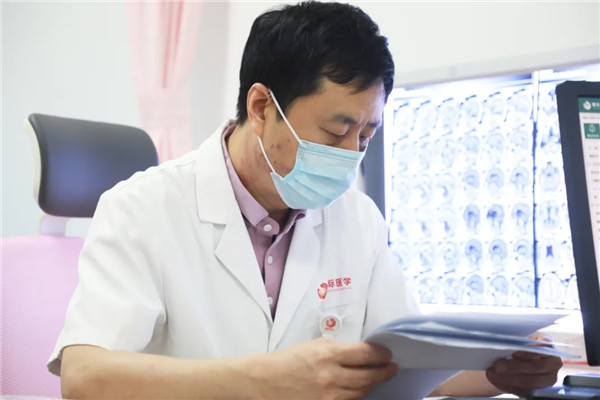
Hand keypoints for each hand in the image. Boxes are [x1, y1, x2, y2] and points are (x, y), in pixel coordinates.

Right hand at [263, 336, 397, 398]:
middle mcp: (332, 376)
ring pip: (361, 392)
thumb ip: (338, 348)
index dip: (382, 354)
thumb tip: (360, 352)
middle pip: (369, 376)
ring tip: (374, 378)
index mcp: (329, 354)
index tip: (388, 354)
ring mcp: (329, 396)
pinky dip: (355, 396)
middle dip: (384, 372)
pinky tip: (357, 390)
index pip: (367, 355)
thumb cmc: (290, 360)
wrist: (267, 381)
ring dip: (370, 385)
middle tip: (391, 368)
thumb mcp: (315, 345)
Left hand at [485, 333, 562, 396]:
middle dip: (513, 368)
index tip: (514, 354)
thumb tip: (506, 343)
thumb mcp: (522, 337)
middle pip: (534, 368)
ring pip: (529, 383)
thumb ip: (519, 340)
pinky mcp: (540, 389)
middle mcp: (554, 363)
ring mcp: (549, 378)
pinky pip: (525, 391)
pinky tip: (497, 381)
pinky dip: (508, 386)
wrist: (524, 356)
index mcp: (549, 347)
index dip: (528, 354)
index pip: (542, 351)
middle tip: (497, 366)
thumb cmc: (522, 344)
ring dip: (508, 379)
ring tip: (492, 375)